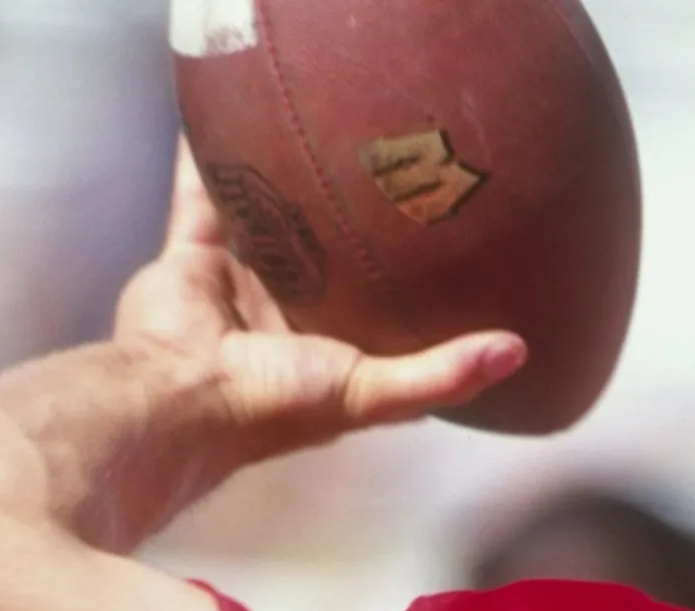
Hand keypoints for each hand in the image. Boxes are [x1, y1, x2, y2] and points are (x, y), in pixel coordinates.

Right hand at [114, 138, 526, 461]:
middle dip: (358, 225)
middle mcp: (291, 318)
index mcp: (337, 353)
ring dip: (288, 190)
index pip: (388, 313)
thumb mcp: (372, 392)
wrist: (174, 396)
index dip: (420, 286)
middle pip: (332, 259)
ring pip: (271, 224)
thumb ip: (441, 373)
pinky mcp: (193, 258)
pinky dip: (210, 163)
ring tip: (322, 141)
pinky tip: (231, 121)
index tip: (460, 248)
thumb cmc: (274, 405)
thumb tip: (520, 351)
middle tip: (395, 171)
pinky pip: (203, 200)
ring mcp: (241, 285)